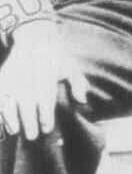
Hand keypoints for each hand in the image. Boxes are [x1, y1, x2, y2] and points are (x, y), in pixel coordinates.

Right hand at [0, 22, 87, 140]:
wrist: (36, 37)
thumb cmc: (57, 57)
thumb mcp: (71, 66)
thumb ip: (78, 83)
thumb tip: (82, 100)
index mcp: (47, 75)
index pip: (45, 100)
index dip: (46, 116)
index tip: (47, 129)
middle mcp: (29, 76)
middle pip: (27, 102)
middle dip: (29, 121)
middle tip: (32, 136)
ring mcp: (14, 75)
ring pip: (9, 99)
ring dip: (10, 116)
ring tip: (14, 130)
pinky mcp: (3, 75)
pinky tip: (1, 118)